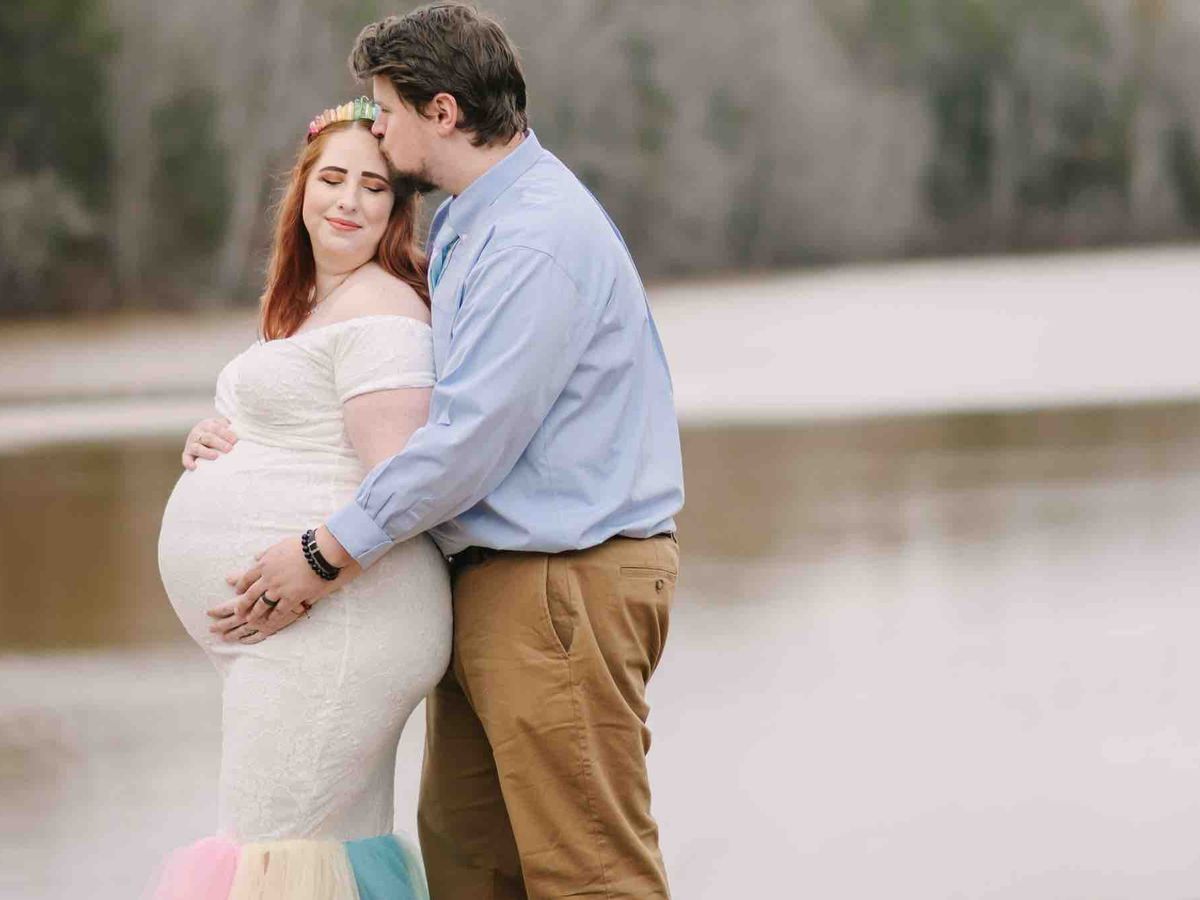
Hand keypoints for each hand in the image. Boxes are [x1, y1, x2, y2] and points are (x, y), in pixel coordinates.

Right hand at [183, 416, 236, 469]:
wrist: (203, 440)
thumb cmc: (220, 434)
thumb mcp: (224, 427)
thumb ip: (233, 427)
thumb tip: (247, 428)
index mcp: (208, 424)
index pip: (216, 428)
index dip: (225, 433)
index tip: (235, 440)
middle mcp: (198, 433)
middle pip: (208, 437)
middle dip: (219, 443)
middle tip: (229, 449)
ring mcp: (191, 443)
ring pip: (197, 447)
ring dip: (206, 452)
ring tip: (215, 456)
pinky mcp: (187, 454)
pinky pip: (186, 458)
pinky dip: (188, 463)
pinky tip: (194, 467)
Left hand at [206, 529, 358, 642]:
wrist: (319, 552)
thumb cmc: (302, 546)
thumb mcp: (279, 546)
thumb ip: (266, 553)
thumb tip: (255, 556)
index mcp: (264, 564)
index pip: (247, 577)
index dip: (241, 585)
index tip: (237, 591)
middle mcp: (268, 578)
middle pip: (250, 594)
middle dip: (242, 604)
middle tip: (237, 612)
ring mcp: (278, 589)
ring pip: (261, 605)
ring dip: (254, 614)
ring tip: (249, 621)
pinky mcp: (291, 597)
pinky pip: (279, 611)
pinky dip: (272, 618)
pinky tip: (268, 623)